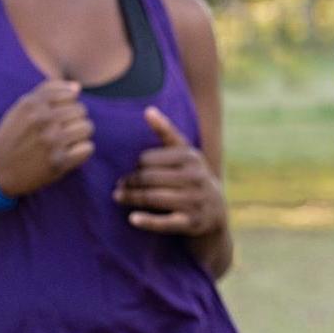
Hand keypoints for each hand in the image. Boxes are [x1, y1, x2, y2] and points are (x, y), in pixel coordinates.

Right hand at [0, 80, 93, 196]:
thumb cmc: (11, 137)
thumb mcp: (20, 108)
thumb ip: (47, 92)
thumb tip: (77, 87)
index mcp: (32, 104)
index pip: (71, 94)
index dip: (67, 104)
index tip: (58, 115)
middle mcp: (42, 120)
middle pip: (81, 110)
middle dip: (74, 119)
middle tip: (61, 131)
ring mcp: (52, 141)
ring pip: (87, 127)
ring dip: (79, 135)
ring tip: (66, 141)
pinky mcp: (59, 161)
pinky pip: (88, 148)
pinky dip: (81, 151)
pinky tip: (69, 153)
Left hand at [115, 107, 224, 235]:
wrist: (216, 210)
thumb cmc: (192, 176)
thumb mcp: (185, 153)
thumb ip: (166, 132)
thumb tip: (148, 110)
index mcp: (191, 157)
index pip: (149, 159)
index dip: (136, 165)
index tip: (130, 170)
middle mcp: (195, 177)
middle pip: (149, 178)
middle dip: (130, 182)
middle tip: (118, 186)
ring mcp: (194, 201)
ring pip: (153, 198)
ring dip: (131, 198)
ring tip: (118, 197)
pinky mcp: (192, 222)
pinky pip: (165, 222)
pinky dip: (147, 221)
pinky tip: (132, 218)